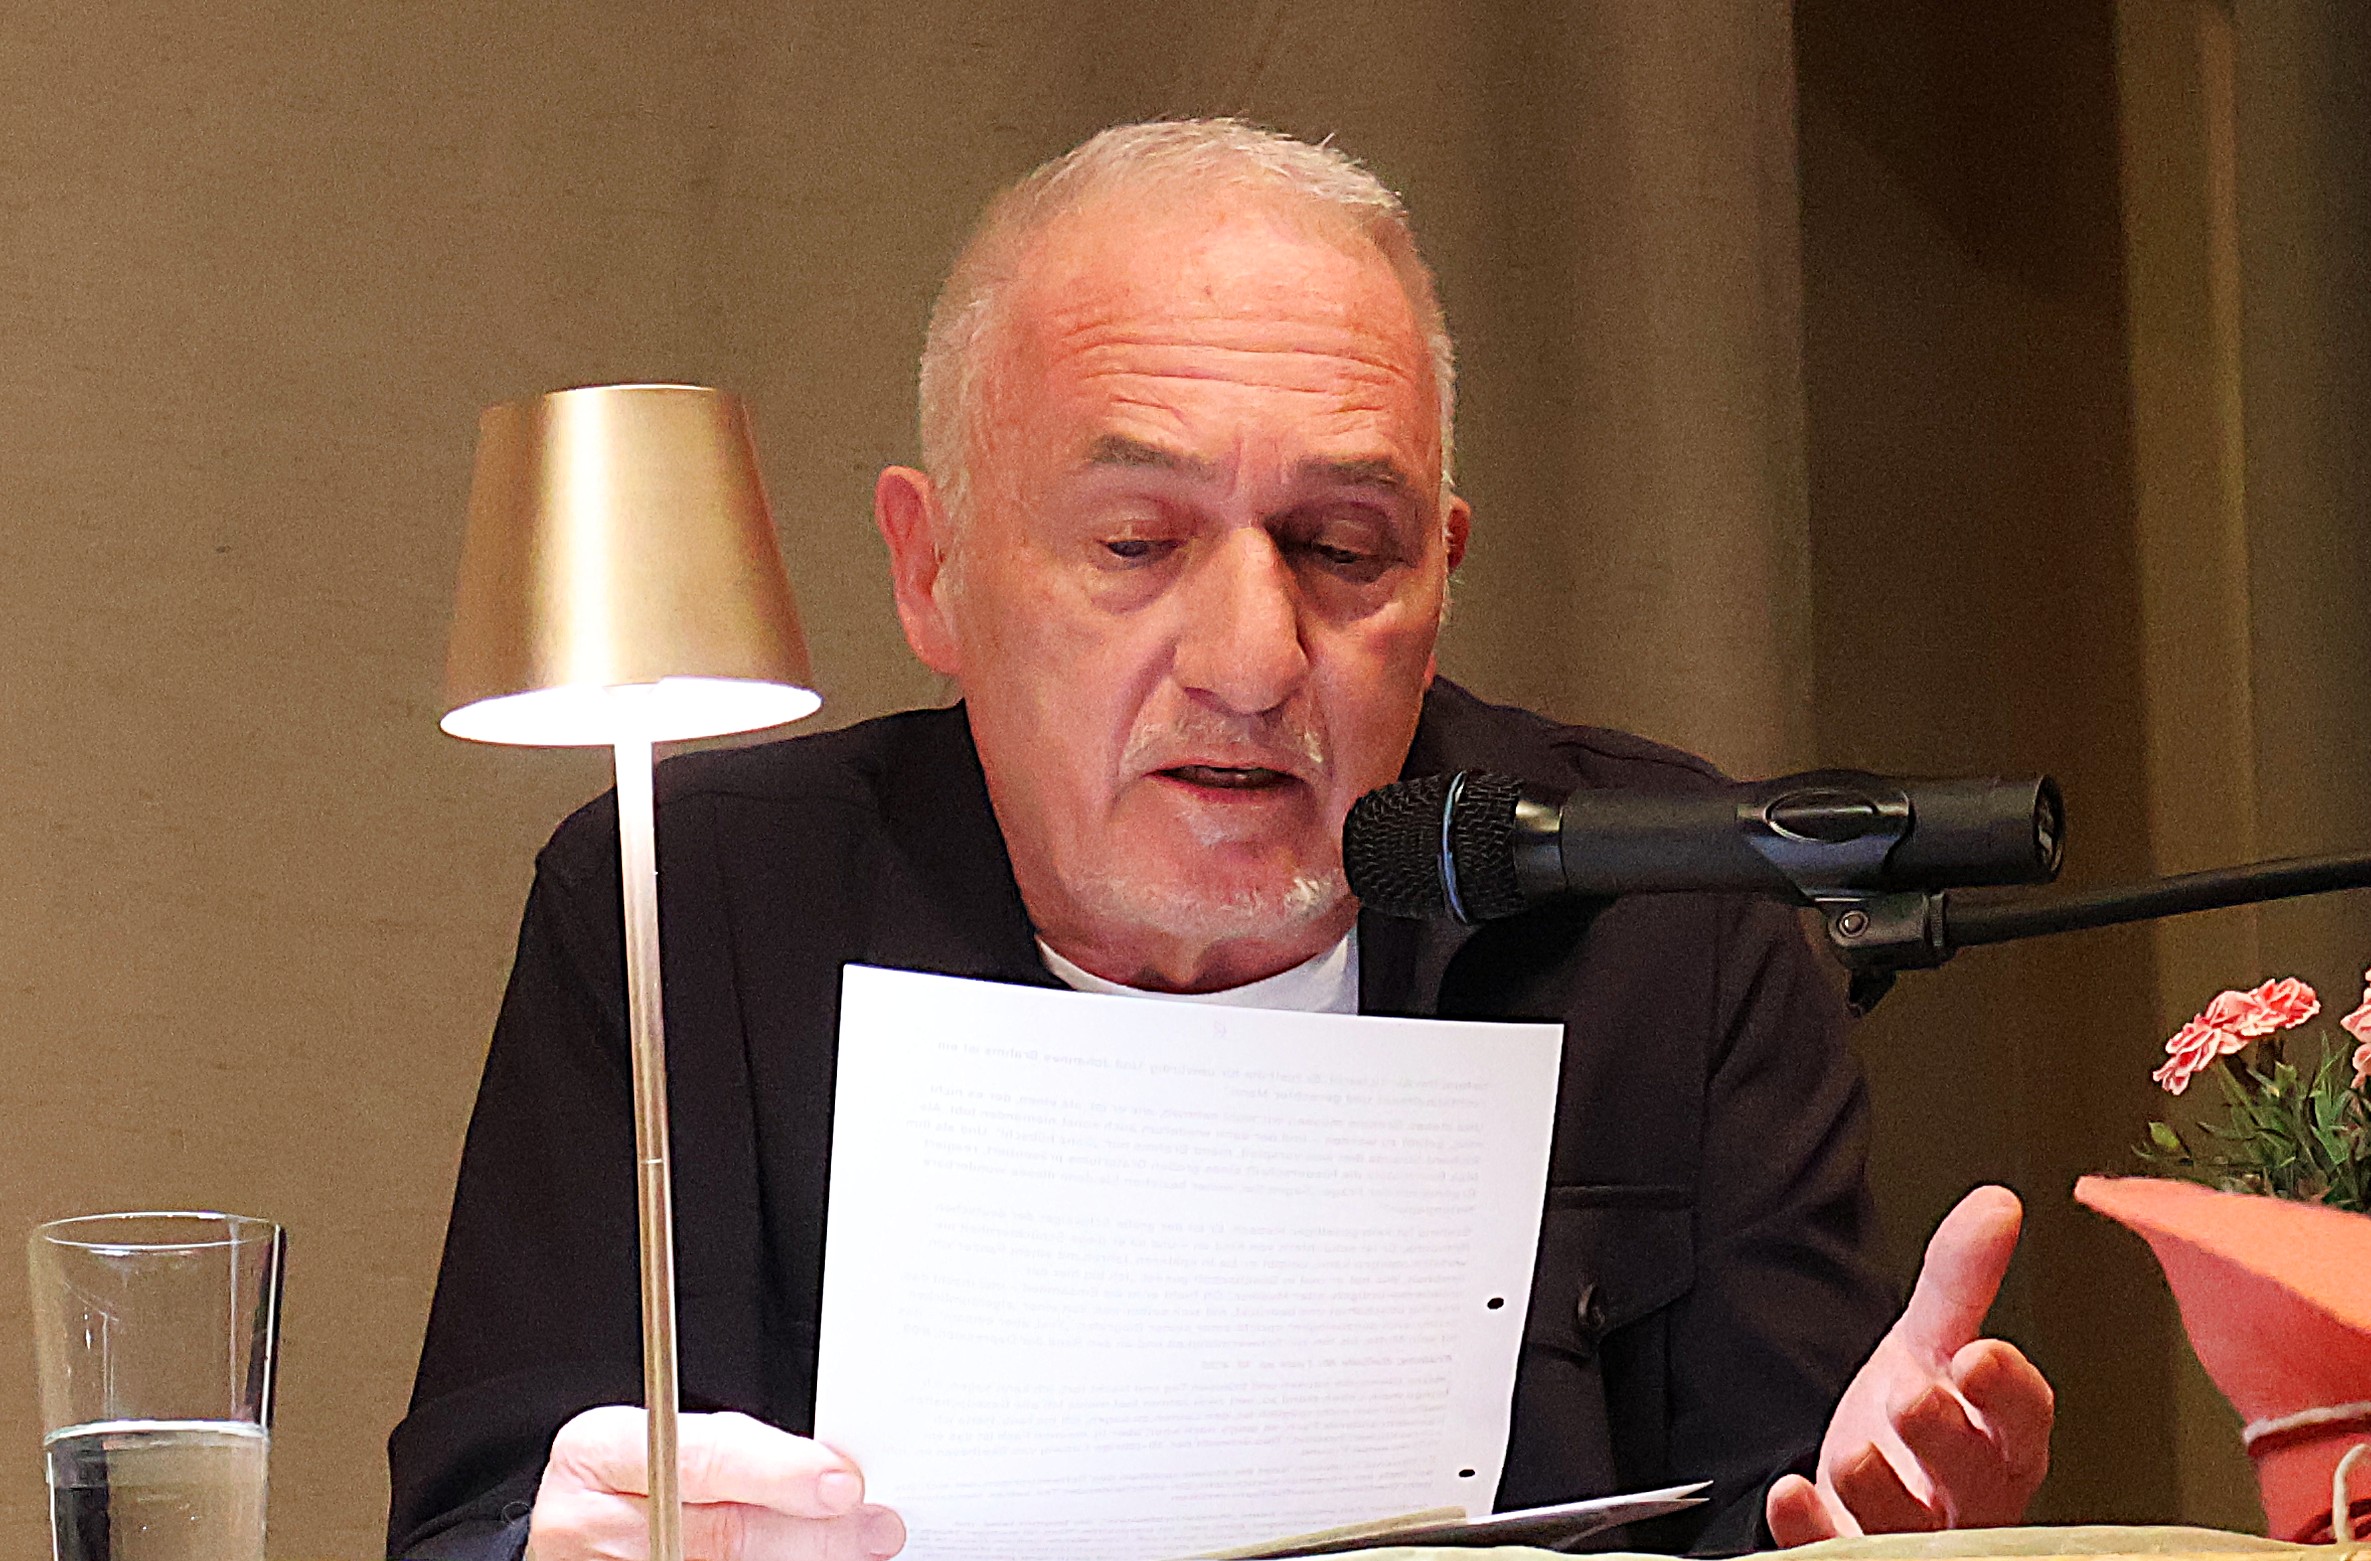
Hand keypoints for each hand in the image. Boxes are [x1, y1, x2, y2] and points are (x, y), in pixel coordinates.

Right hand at [527, 1406, 905, 1560]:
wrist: (580, 1531)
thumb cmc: (624, 1478)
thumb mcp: (658, 1439)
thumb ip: (728, 1450)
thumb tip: (828, 1471)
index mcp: (598, 1452)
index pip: (704, 1460)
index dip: (780, 1472)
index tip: (841, 1481)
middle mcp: (590, 1523)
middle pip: (723, 1536)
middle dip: (812, 1532)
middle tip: (875, 1526)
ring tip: (859, 1550)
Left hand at [1766, 1186, 2053, 1545]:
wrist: (1858, 1489)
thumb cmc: (1911, 1427)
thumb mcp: (1929, 1345)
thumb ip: (1960, 1283)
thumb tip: (1997, 1204)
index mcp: (1996, 1440)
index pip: (2023, 1421)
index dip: (2008, 1393)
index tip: (1980, 1355)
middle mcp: (1965, 1497)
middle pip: (1974, 1479)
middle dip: (1946, 1439)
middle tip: (1914, 1399)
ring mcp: (1912, 1538)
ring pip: (1912, 1530)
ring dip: (1881, 1491)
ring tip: (1854, 1453)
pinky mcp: (1855, 1554)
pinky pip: (1839, 1552)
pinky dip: (1815, 1531)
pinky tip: (1792, 1496)